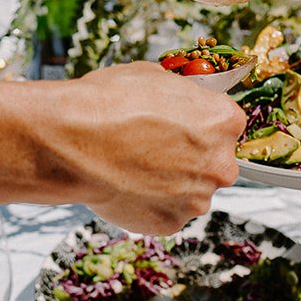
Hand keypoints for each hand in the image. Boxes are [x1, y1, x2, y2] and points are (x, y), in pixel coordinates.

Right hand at [52, 63, 243, 234]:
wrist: (73, 141)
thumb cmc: (109, 105)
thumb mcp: (154, 76)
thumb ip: (183, 94)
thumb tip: (185, 97)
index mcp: (225, 122)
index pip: (227, 127)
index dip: (201, 126)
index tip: (182, 128)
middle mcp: (220, 164)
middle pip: (215, 165)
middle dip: (192, 160)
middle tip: (156, 151)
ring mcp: (196, 199)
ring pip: (190, 193)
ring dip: (171, 185)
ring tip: (134, 168)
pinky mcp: (170, 224)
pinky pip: (166, 214)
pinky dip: (150, 204)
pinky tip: (127, 186)